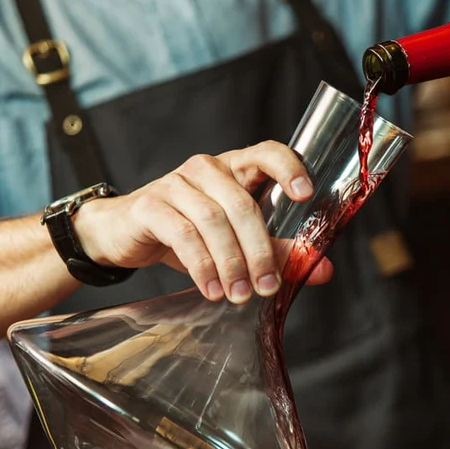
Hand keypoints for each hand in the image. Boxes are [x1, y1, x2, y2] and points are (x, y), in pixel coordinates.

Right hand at [72, 141, 333, 303]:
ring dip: (231, 263)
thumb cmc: (189, 233)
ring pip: (214, 221)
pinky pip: (183, 235)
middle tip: (267, 287)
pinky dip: (202, 266)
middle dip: (259, 251)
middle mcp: (207, 168)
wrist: (126, 234)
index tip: (306, 194)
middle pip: (242, 204)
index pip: (267, 153)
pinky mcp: (151, 205)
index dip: (288, 168)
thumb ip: (280, 250)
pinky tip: (212, 289)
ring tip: (239, 295)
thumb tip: (324, 269)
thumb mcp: (237, 241)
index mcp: (235, 168)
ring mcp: (176, 183)